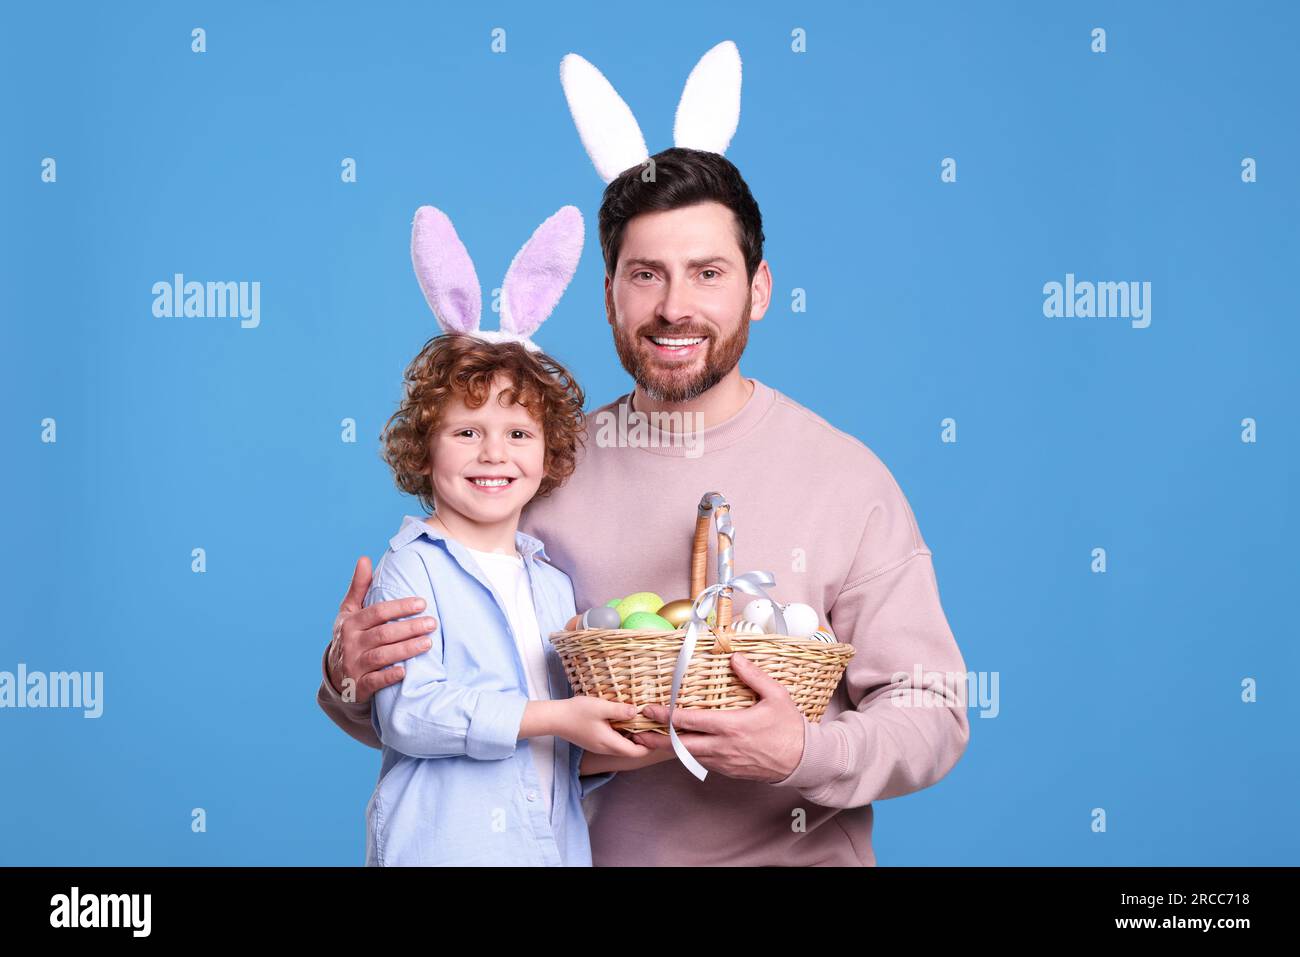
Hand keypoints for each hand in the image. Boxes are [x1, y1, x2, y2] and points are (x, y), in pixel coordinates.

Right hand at [326, 556, 438, 704]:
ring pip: (382, 656)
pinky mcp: (358, 686)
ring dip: (406, 649)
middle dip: (410, 628)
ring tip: (429, 642)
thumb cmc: (350, 636)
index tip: (422, 602)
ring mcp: (353, 665)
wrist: (335, 674)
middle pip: (383, 634)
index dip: (400, 607)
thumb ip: (359, 587)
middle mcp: (350, 644)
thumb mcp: (349, 612)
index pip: (377, 612)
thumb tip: (364, 558)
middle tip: (433, 623)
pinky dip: (389, 677)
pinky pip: (374, 682)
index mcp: (350, 623)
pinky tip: (406, 672)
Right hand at [551, 697, 652, 757]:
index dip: (648, 745)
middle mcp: (605, 749)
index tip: (654, 731)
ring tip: (637, 720)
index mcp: (609, 743)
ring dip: (631, 737)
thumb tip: (637, 712)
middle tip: (648, 724)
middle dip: (642, 741)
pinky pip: (613, 742)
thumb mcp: (600, 707)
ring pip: (621, 747)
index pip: (636, 752)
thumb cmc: (576, 712)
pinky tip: (621, 720)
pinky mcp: (594, 742)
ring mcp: (599, 747)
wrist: (554, 718)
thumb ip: (620, 710)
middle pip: (630, 751)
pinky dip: (621, 734)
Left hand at [635, 653, 806, 781]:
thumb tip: (734, 657)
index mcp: (731, 726)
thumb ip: (753, 675)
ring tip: (649, 740)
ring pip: (688, 756)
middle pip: (679, 745)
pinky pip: (701, 762)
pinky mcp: (728, 770)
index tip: (648, 709)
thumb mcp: (776, 696)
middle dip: (655, 738)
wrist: (803, 761)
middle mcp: (722, 747)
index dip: (665, 716)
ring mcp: (724, 762)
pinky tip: (680, 746)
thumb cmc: (790, 728)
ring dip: (668, 748)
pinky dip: (687, 754)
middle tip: (635, 731)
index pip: (689, 721)